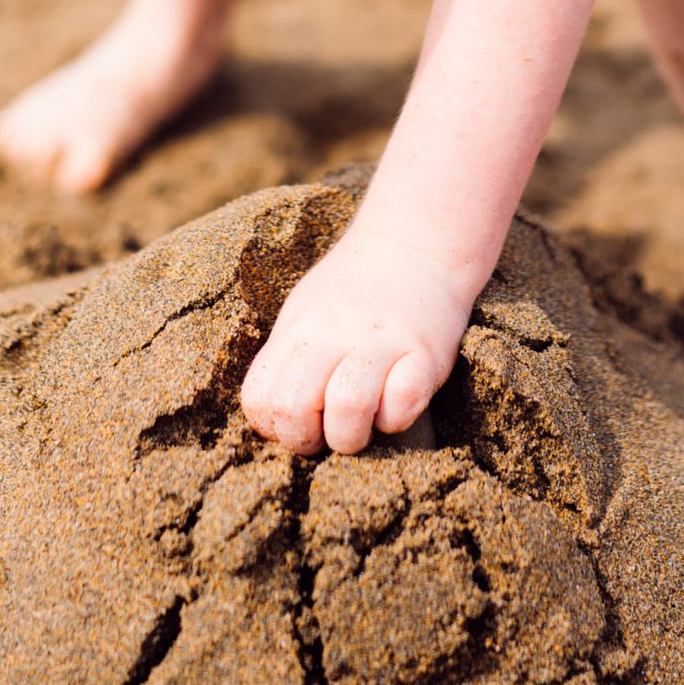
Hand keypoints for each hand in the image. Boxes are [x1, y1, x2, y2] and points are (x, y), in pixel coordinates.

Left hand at [240, 225, 475, 454]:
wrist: (416, 244)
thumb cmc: (354, 288)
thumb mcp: (306, 311)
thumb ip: (288, 357)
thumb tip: (273, 413)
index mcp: (299, 328)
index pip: (259, 398)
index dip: (274, 426)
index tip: (299, 421)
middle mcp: (333, 332)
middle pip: (293, 408)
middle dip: (306, 440)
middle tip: (327, 430)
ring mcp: (380, 342)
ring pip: (347, 409)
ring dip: (351, 436)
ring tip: (362, 424)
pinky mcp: (424, 354)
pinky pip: (402, 405)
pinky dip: (396, 418)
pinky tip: (395, 403)